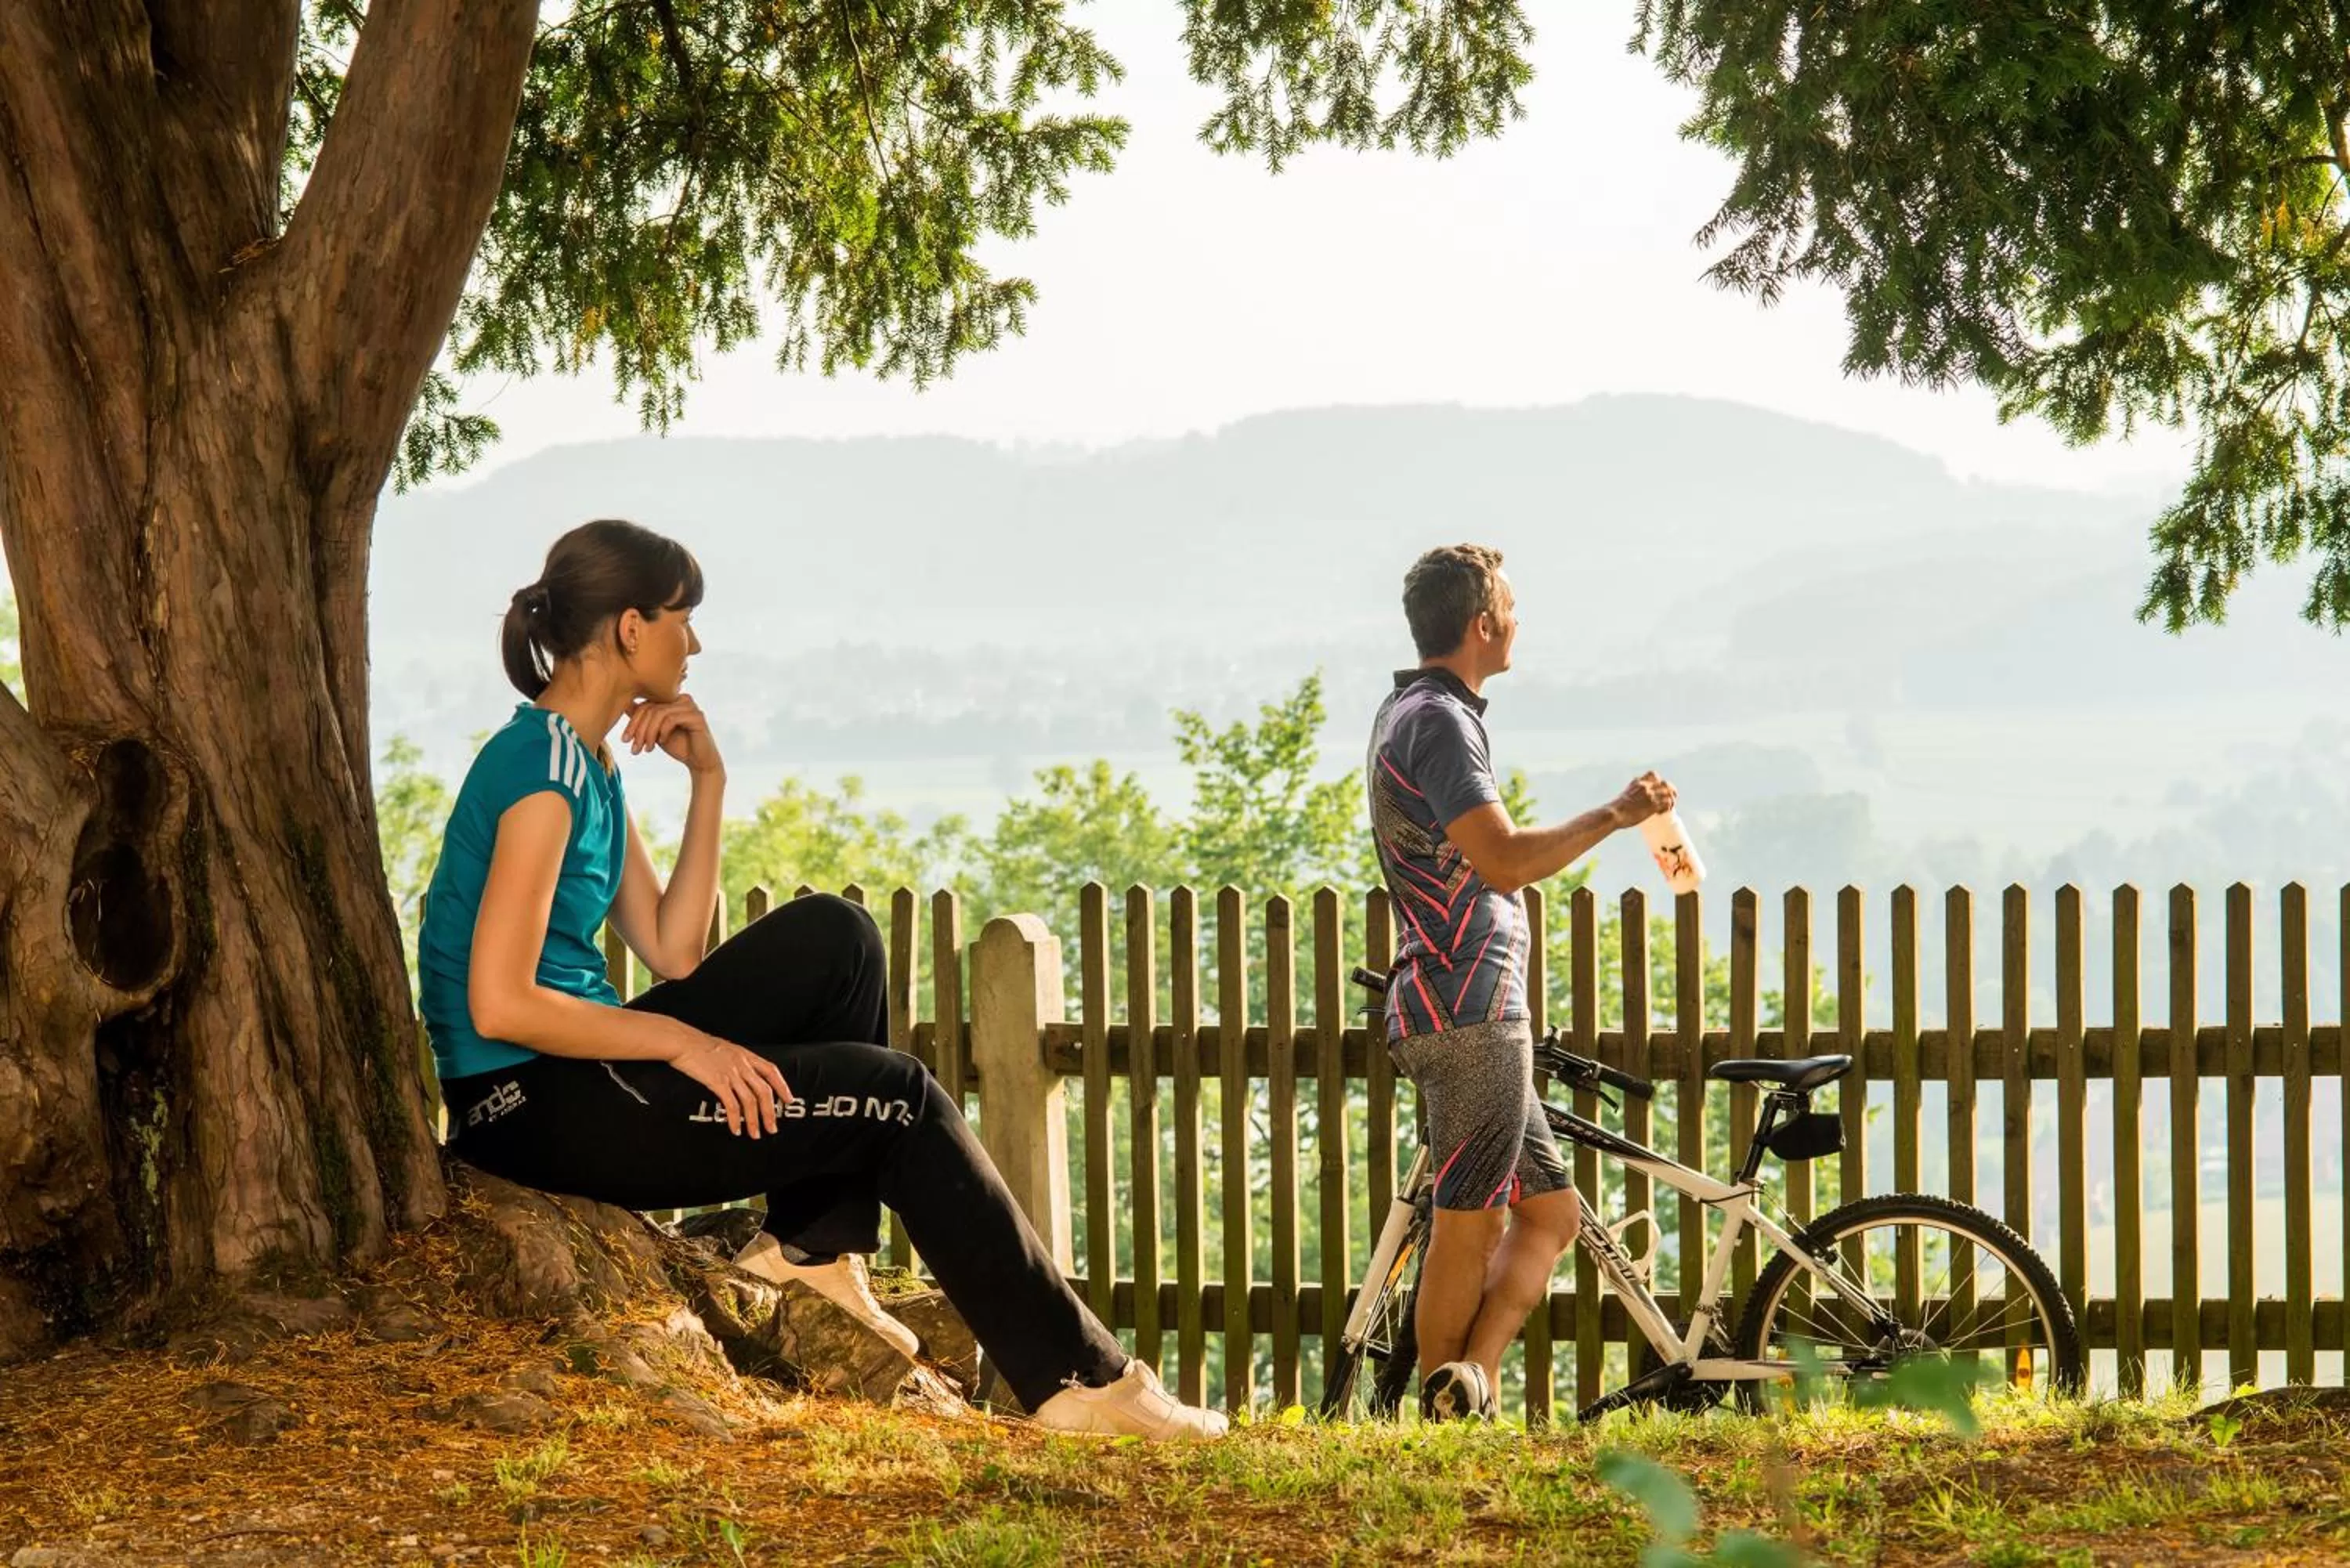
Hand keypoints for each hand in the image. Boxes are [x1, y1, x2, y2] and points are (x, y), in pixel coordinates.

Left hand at [623, 694, 723, 775]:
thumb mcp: (655, 731)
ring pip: (659, 713)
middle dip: (639, 730)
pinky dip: (662, 731)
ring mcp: (690, 706)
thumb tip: (624, 704)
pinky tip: (662, 742)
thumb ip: (644, 718)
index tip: (625, 740)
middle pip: (651, 708)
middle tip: (634, 748)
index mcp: (672, 700)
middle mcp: (681, 699)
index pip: (645, 704)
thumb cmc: (678, 745)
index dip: (632, 722)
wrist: (699, 762)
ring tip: (647, 748)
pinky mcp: (697, 717)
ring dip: (649, 733)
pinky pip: (671, 719)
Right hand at [668, 1029, 792, 1137]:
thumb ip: (737, 1060)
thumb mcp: (726, 1048)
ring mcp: (731, 1073)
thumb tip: (743, 1073)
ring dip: (754, 1120)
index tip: (788, 1100)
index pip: (771, 1071)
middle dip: (770, 1112)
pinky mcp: (717, 1082)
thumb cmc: (699, 1044)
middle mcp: (742, 1065)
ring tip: (755, 1134)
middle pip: (764, 1091)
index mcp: (746, 1055)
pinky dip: (735, 1119)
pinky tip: (735, 1129)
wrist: (681, 1041)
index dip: (782, 1086)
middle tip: (772, 1127)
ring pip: (750, 1101)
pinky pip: (731, 1104)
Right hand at [1610, 771, 1675, 828]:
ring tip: (1670, 807)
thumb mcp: (1624, 794)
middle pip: (1665, 783)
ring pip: (1669, 793)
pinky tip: (1662, 812)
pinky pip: (1667, 803)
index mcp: (1638, 782)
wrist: (1614, 813)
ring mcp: (1650, 795)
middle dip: (1671, 790)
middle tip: (1672, 797)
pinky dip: (1668, 807)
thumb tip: (1631, 794)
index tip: (1660, 788)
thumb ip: (1632, 791)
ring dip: (1671, 800)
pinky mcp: (1652, 805)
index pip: (1653, 774)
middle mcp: (1646, 786)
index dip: (1659, 781)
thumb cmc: (1616, 808)